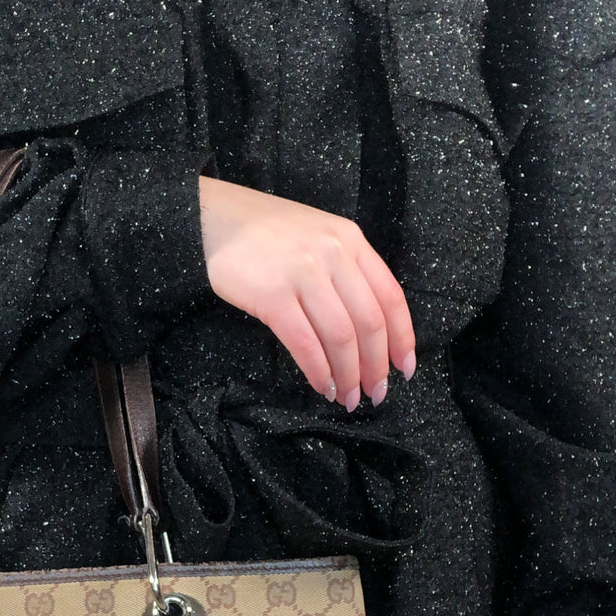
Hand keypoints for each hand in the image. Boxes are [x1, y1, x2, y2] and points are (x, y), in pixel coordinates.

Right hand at [198, 175, 416, 410]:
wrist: (211, 218)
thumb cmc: (262, 232)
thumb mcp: (316, 237)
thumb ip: (344, 270)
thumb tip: (365, 329)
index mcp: (350, 240)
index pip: (391, 297)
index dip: (403, 339)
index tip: (404, 368)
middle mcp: (333, 254)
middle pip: (369, 322)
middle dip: (376, 366)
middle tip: (374, 393)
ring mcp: (302, 273)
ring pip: (341, 337)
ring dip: (348, 375)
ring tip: (347, 398)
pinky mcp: (271, 295)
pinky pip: (304, 343)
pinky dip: (318, 371)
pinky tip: (321, 386)